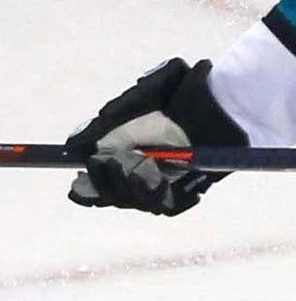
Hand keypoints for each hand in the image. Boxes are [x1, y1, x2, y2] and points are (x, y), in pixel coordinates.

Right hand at [66, 56, 240, 215]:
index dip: (86, 188)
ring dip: (136, 190)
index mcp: (122, 152)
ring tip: (147, 167)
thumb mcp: (144, 95)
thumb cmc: (184, 92)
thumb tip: (74, 144)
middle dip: (111, 184)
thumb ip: (110, 117)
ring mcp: (164, 183)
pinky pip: (170, 207)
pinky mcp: (188, 190)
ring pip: (138, 204)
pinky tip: (172, 181)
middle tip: (123, 162)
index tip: (80, 179)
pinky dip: (168, 199)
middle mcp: (140, 172)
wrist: (225, 100)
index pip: (94, 185)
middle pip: (112, 197)